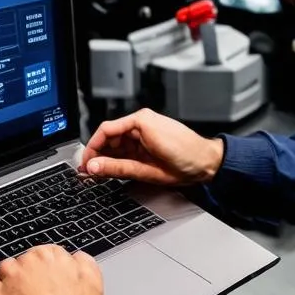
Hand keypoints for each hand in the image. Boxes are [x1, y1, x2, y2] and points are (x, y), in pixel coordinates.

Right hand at [80, 108, 223, 185]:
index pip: (105, 130)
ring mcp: (146, 129)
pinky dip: (120, 157)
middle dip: (98, 154)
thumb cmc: (188, 161)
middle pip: (109, 136)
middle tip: (90, 172)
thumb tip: (94, 167)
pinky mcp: (149, 138)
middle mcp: (143, 122)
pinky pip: (128, 146)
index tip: (85, 163)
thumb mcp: (147, 170)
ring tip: (102, 173)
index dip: (91, 147)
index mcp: (141, 121)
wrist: (209, 163)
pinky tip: (117, 168)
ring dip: (109, 157)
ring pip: (117, 143)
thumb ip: (118, 168)